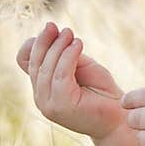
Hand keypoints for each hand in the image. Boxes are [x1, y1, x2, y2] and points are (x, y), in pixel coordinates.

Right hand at [16, 22, 125, 142]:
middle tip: (60, 27)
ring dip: (59, 47)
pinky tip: (79, 45)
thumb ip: (63, 54)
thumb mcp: (80, 67)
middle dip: (46, 41)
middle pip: (35, 62)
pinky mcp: (61, 105)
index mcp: (42, 88)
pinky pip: (61, 74)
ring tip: (72, 34)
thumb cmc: (102, 93)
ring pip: (47, 68)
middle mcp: (41, 98)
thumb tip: (48, 31)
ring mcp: (49, 104)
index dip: (34, 43)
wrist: (119, 118)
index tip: (51, 27)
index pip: (25, 61)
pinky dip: (69, 56)